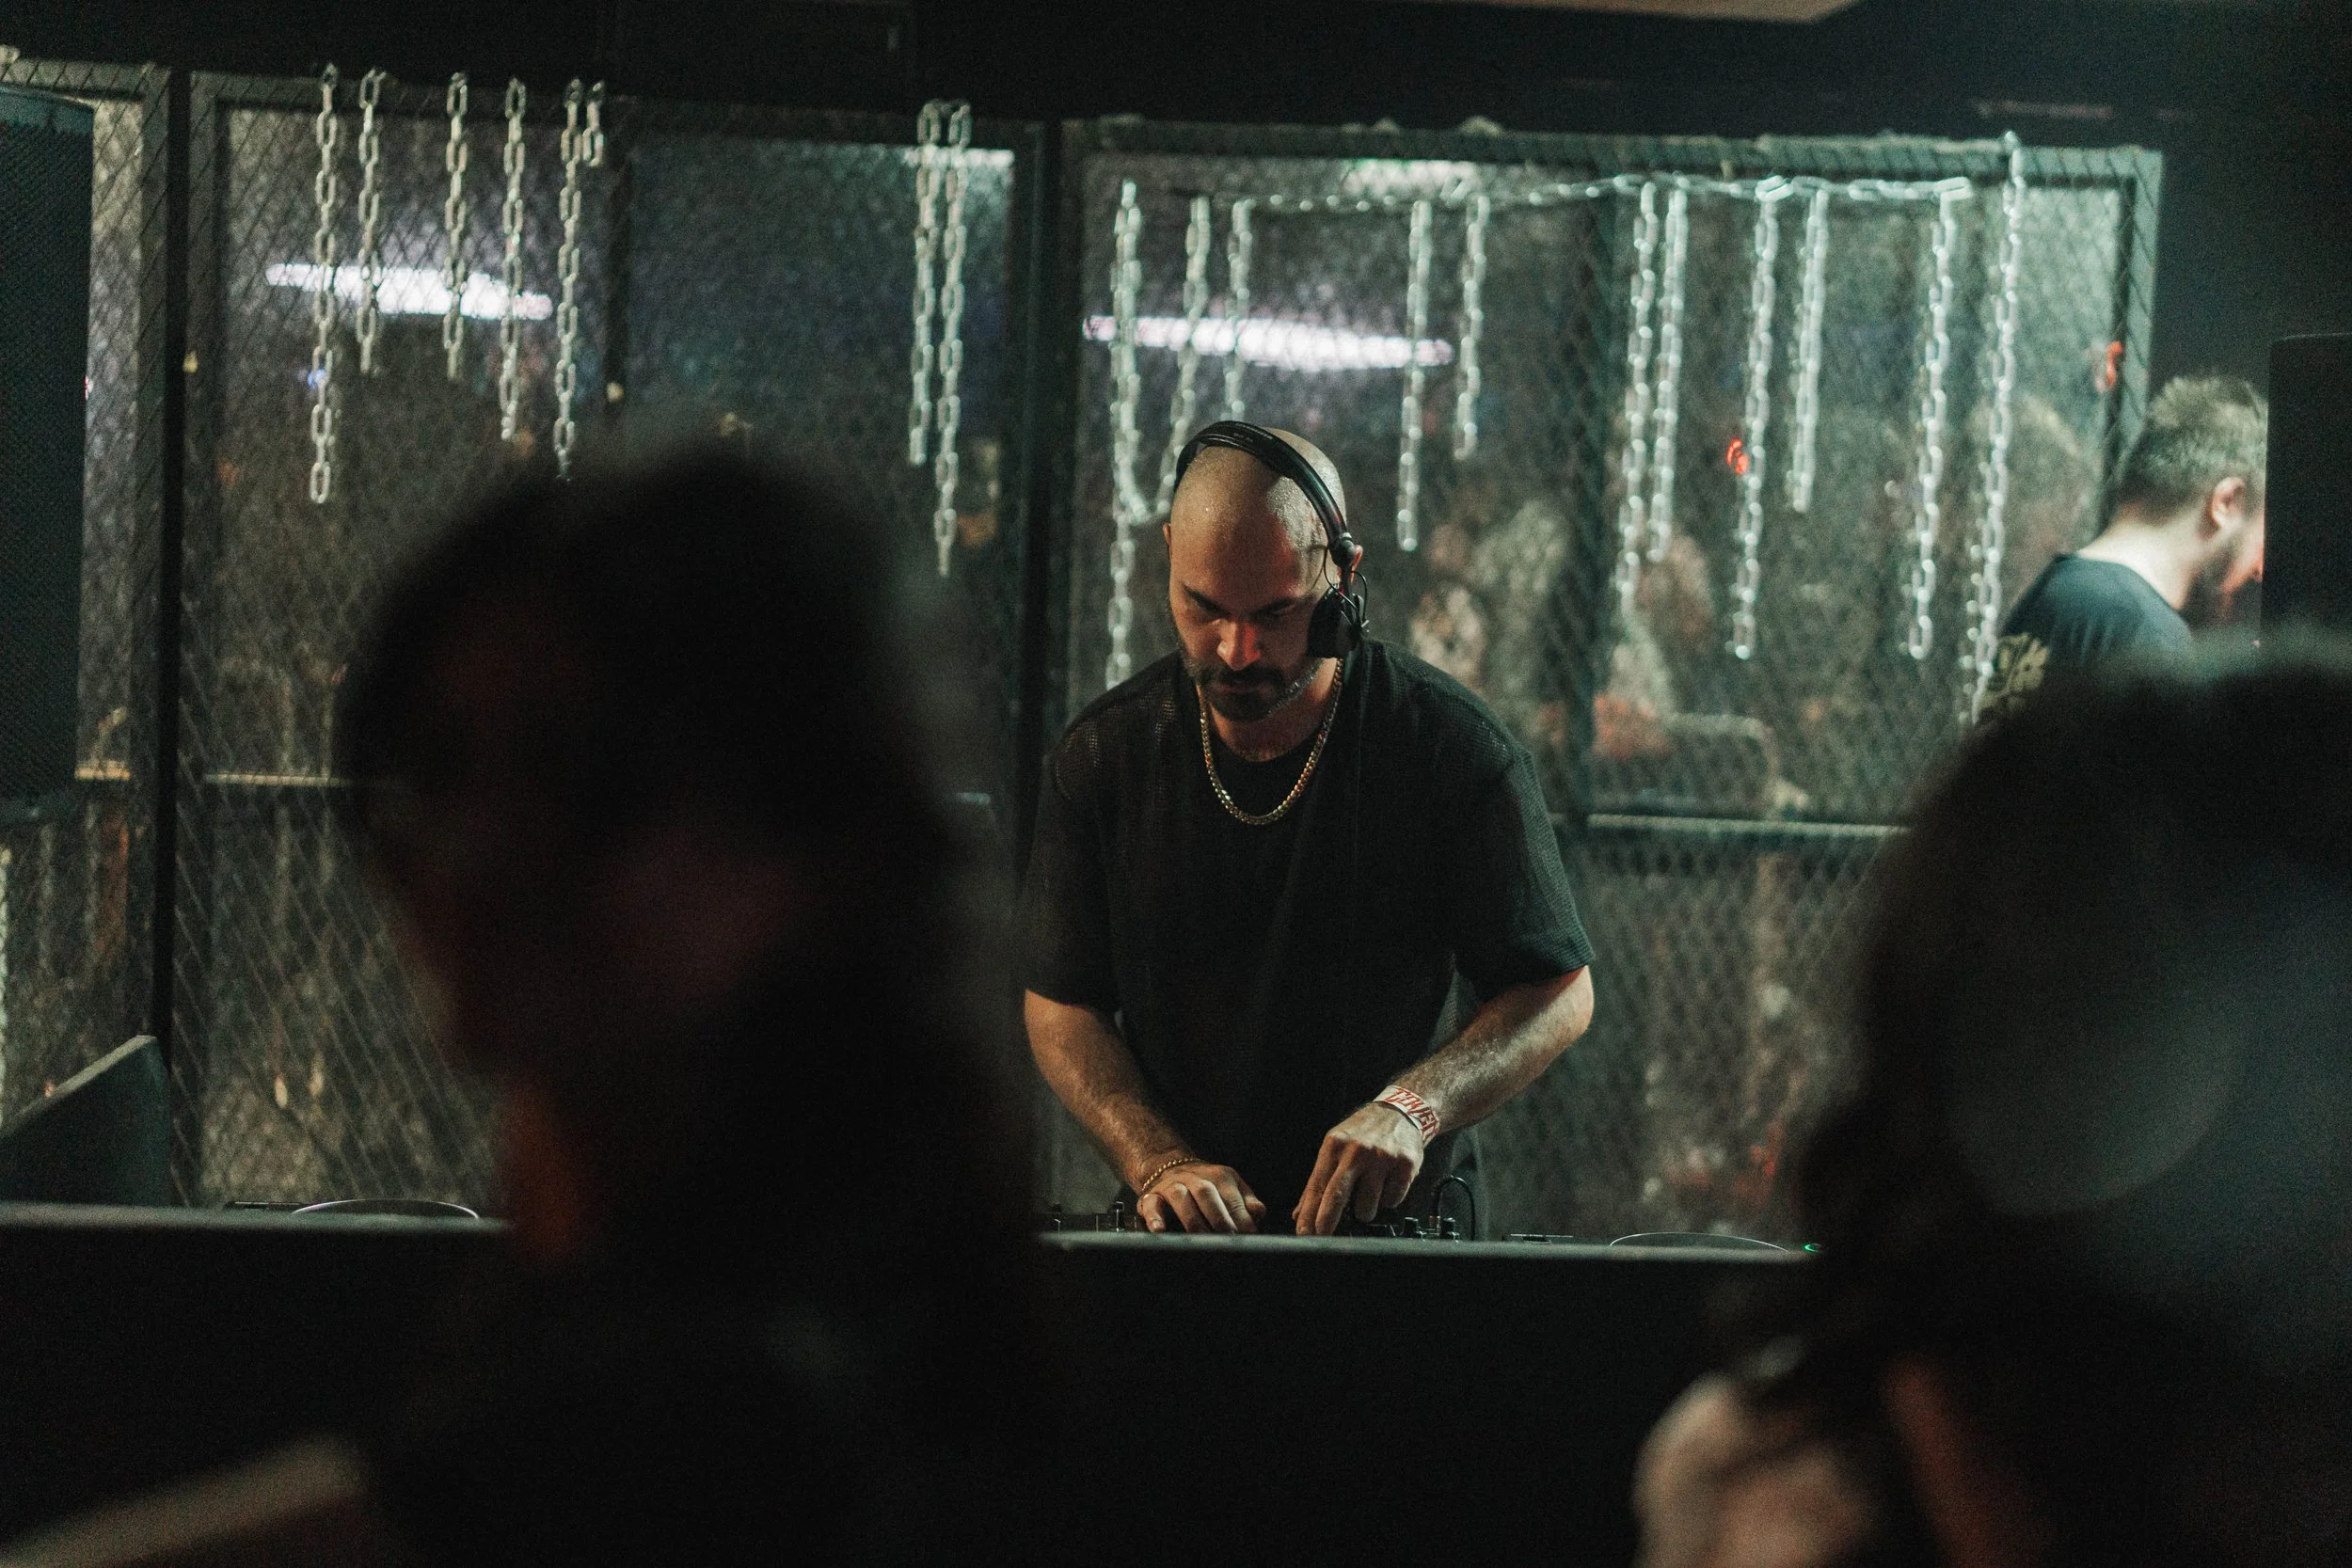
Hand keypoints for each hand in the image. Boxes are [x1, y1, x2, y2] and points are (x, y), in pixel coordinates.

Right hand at [1137, 1161, 1266, 1233]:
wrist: (1172, 1170)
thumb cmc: (1209, 1189)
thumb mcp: (1231, 1189)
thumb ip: (1247, 1202)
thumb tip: (1258, 1213)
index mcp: (1219, 1176)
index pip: (1231, 1196)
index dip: (1240, 1217)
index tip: (1248, 1235)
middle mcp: (1195, 1178)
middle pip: (1206, 1193)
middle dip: (1219, 1218)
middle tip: (1228, 1240)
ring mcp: (1172, 1185)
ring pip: (1180, 1196)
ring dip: (1192, 1219)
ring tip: (1201, 1240)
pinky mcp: (1152, 1196)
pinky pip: (1151, 1204)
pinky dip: (1155, 1217)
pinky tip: (1160, 1230)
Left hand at [1293, 1103, 1425, 1235]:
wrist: (1401, 1112)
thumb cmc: (1364, 1132)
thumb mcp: (1336, 1146)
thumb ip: (1319, 1180)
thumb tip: (1300, 1213)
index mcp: (1335, 1145)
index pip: (1317, 1185)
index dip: (1309, 1213)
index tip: (1304, 1232)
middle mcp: (1357, 1151)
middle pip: (1337, 1195)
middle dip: (1326, 1221)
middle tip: (1322, 1236)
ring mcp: (1382, 1158)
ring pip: (1367, 1206)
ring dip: (1365, 1211)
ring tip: (1367, 1194)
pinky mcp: (1405, 1165)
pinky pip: (1392, 1200)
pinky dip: (1387, 1200)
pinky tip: (1387, 1184)